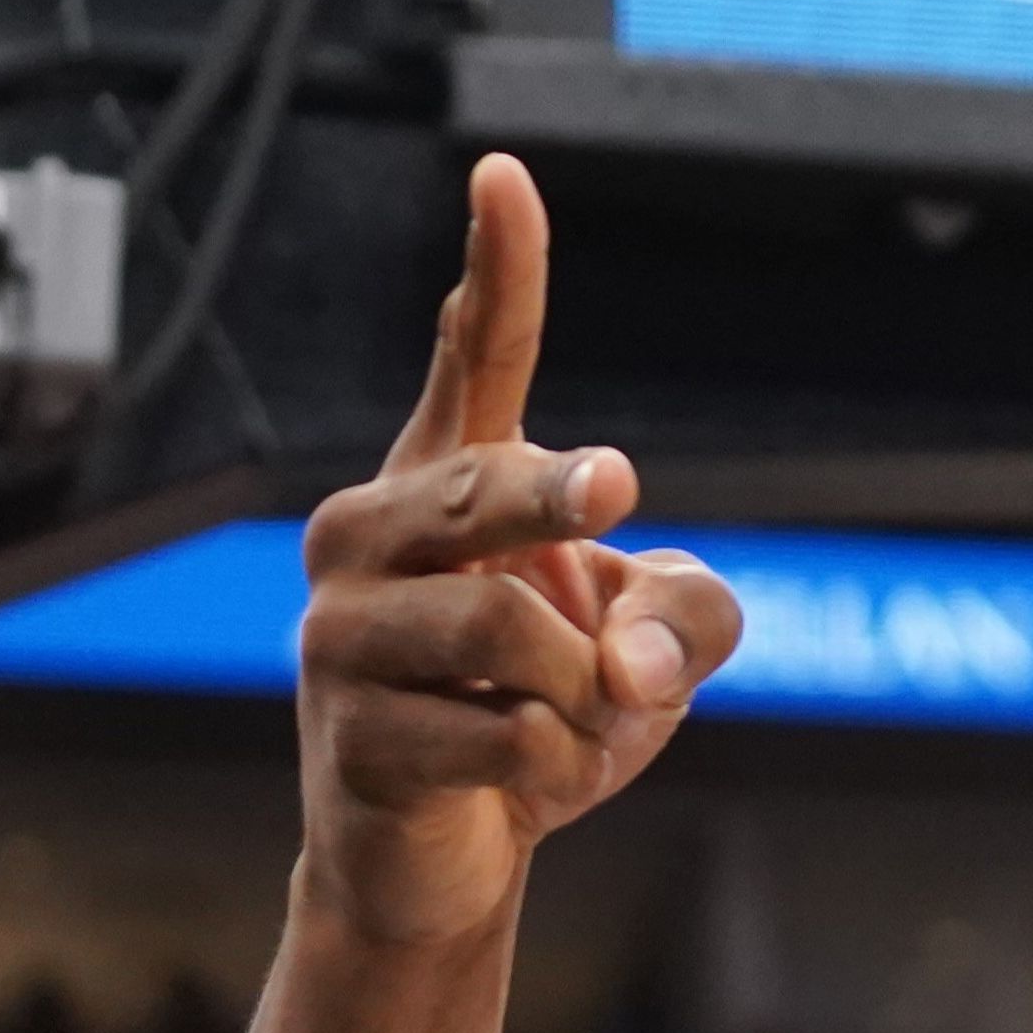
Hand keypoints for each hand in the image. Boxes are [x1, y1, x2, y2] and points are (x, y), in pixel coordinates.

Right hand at [292, 154, 740, 943]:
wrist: (447, 858)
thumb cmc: (548, 717)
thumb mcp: (658, 645)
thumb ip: (691, 613)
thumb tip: (630, 664)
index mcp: (446, 487)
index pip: (472, 358)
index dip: (497, 268)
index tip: (507, 174)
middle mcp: (371, 537)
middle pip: (489, 484)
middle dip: (563, 498)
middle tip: (614, 492)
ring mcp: (341, 634)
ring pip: (508, 633)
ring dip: (587, 695)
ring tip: (579, 725)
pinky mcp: (347, 736)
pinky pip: (500, 737)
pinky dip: (558, 768)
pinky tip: (529, 782)